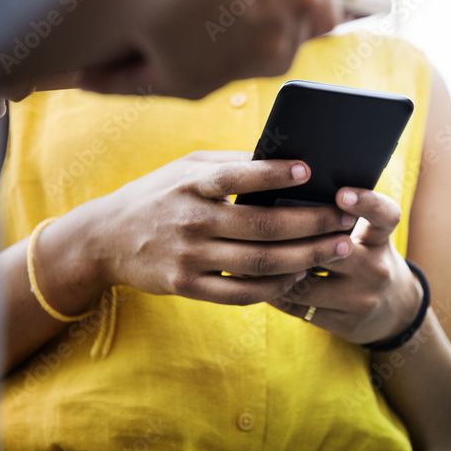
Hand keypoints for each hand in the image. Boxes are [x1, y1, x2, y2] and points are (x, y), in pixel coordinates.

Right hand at [78, 151, 354, 305]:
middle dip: (310, 223)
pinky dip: (274, 287)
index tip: (310, 171)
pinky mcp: (185, 286)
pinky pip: (239, 292)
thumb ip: (230, 163)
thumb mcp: (185, 168)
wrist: (105, 238)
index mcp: (191, 184)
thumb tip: (283, 158)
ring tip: (338, 248)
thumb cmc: (159, 194)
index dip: (273, 174)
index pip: (236, 176)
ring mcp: (188, 257)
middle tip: (345, 219)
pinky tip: (300, 276)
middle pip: (260, 226)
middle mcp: (190, 220)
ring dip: (305, 257)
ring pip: (257, 262)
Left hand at [269, 188, 423, 345]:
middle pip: (330, 252)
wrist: (395, 312)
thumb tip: (284, 200)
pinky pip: (299, 308)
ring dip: (275, 271)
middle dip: (296, 243)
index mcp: (380, 239)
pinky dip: (276, 294)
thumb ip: (339, 221)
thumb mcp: (367, 238)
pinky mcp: (346, 323)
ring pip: (305, 284)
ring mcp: (361, 299)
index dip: (366, 203)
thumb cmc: (367, 260)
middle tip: (264, 227)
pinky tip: (261, 282)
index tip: (342, 194)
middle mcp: (376, 269)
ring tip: (252, 256)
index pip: (384, 215)